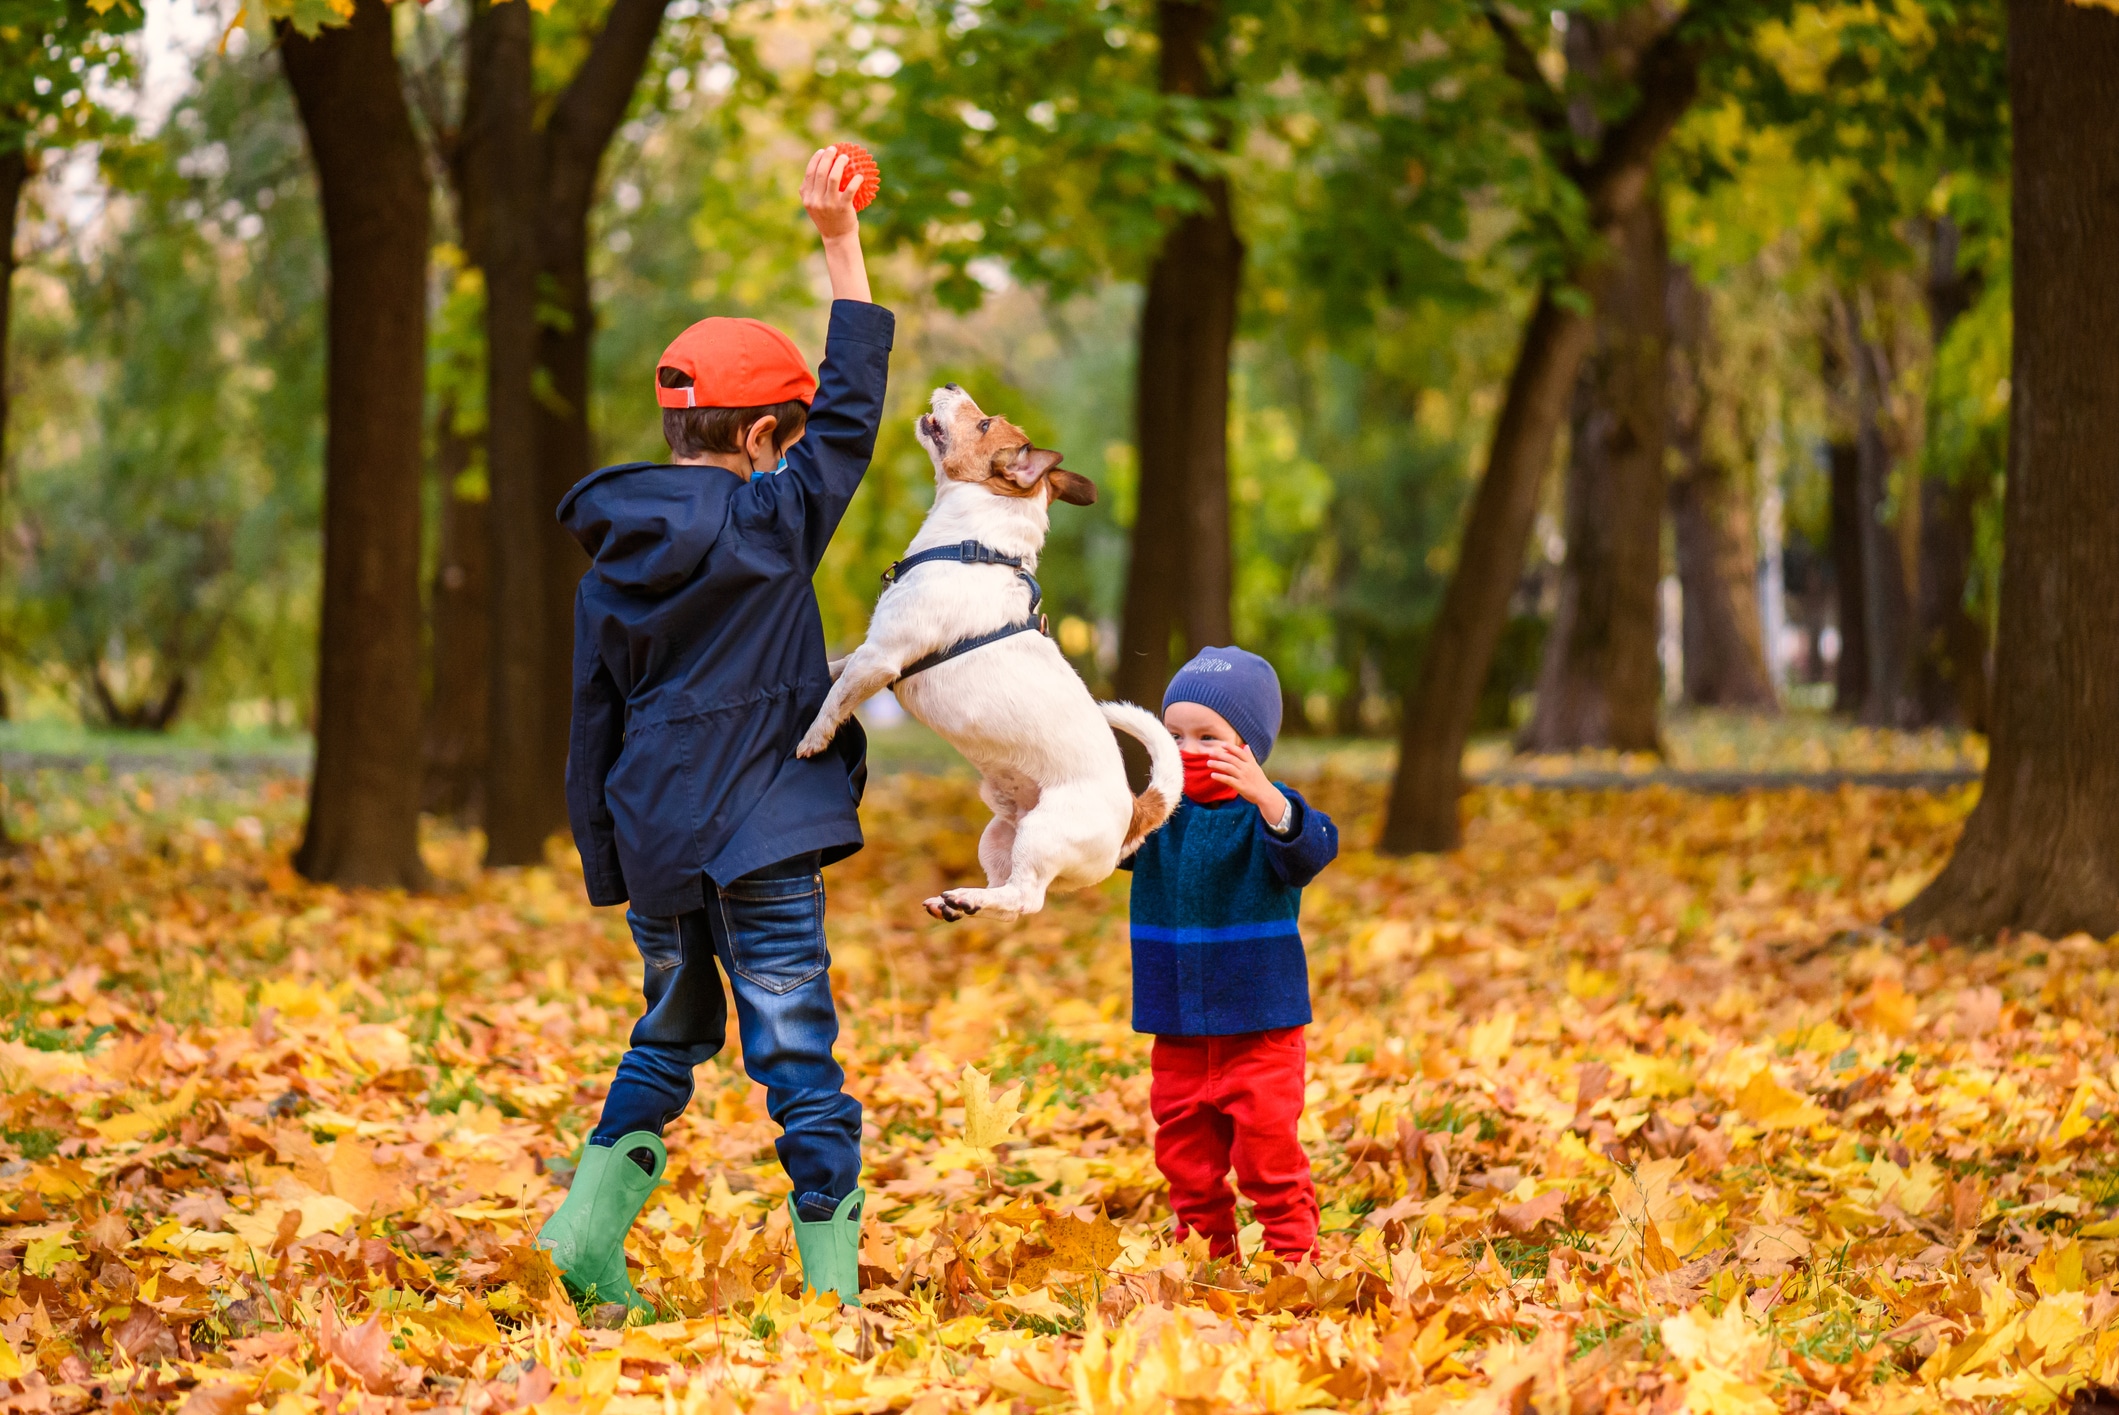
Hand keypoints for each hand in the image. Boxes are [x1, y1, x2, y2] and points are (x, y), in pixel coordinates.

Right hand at [801, 147, 872, 302]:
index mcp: (807, 197)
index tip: (822, 151)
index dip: (815, 159)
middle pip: (820, 172)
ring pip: (833, 177)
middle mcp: (815, 200)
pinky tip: (860, 175)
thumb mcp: (816, 205)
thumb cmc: (829, 218)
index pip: (809, 173)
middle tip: (835, 150)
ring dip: (840, 164)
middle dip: (827, 157)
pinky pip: (850, 189)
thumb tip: (820, 168)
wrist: (837, 238)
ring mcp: (828, 204)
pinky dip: (856, 180)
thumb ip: (814, 190)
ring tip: (846, 157)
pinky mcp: (841, 208)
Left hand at [1200, 741, 1287, 824]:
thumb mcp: (1256, 767)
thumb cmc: (1260, 780)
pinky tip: (1213, 775)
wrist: (1266, 794)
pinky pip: (1228, 780)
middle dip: (1220, 755)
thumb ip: (1250, 757)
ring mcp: (1243, 777)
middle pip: (1232, 759)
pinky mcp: (1240, 786)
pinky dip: (1220, 777)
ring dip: (1217, 764)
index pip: (1239, 752)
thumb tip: (1246, 746)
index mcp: (1250, 763)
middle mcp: (1247, 768)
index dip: (1230, 747)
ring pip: (1228, 768)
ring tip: (1209, 763)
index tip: (1222, 744)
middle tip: (1210, 753)